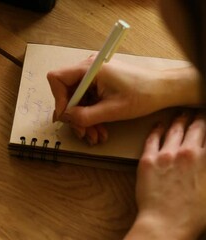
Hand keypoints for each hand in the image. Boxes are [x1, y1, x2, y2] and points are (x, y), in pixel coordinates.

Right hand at [47, 55, 200, 144]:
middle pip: (67, 93)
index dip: (58, 99)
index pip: (57, 78)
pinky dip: (91, 115)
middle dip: (74, 116)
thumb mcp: (112, 110)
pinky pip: (87, 100)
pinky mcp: (99, 82)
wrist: (164, 90)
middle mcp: (88, 68)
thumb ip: (84, 115)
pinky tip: (100, 128)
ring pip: (77, 100)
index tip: (67, 116)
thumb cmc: (143, 94)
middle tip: (83, 133)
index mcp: (90, 68)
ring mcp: (93, 75)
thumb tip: (64, 118)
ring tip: (95, 135)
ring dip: (83, 119)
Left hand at [124, 111, 205, 238]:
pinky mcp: (148, 160)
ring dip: (179, 120)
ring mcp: (167, 155)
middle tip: (198, 113)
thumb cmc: (194, 214)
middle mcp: (189, 152)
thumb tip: (205, 160)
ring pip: (174, 129)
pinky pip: (152, 139)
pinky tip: (158, 125)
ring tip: (181, 114)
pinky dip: (156, 129)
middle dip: (198, 118)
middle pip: (196, 127)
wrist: (166, 223)